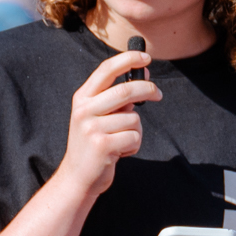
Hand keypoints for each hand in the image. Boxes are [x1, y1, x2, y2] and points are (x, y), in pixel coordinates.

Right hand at [51, 50, 158, 198]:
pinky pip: (134, 137)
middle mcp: (84, 110)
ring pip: (133, 118)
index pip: (106, 69)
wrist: (77, 177)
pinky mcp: (102, 145)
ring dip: (137, 131)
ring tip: (122, 141)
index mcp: (82, 98)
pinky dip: (133, 146)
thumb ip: (114, 99)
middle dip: (147, 89)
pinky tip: (119, 153)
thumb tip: (143, 77)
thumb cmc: (93, 144)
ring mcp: (92, 128)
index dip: (128, 59)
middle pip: (125, 90)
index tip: (146, 58)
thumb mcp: (96, 116)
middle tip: (158, 94)